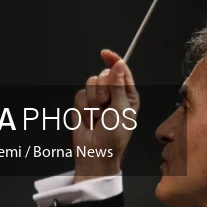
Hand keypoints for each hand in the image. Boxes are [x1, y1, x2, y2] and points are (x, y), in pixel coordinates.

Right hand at [73, 50, 139, 179]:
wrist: (95, 152)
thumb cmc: (114, 137)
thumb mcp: (121, 110)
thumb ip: (118, 86)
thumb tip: (118, 65)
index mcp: (128, 95)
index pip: (121, 71)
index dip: (113, 60)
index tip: (105, 54)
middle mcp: (113, 95)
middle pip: (102, 76)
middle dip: (102, 91)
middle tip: (105, 106)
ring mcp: (97, 99)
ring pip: (89, 84)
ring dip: (92, 103)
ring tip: (97, 117)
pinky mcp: (83, 105)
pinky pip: (78, 95)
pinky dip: (82, 109)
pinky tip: (88, 120)